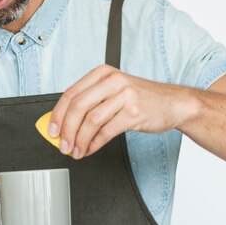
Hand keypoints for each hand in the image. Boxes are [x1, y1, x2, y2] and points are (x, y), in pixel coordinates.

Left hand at [48, 65, 192, 158]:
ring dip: (80, 140)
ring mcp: (124, 95)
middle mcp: (112, 80)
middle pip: (78, 107)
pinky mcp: (134, 111)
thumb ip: (90, 103)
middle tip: (62, 145)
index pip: (71, 94)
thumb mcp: (114, 91)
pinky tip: (90, 149)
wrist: (174, 103)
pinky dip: (94, 143)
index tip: (51, 131)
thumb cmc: (141, 98)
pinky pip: (106, 131)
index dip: (57, 115)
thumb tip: (63, 124)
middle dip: (66, 130)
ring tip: (76, 151)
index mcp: (102, 73)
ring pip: (91, 120)